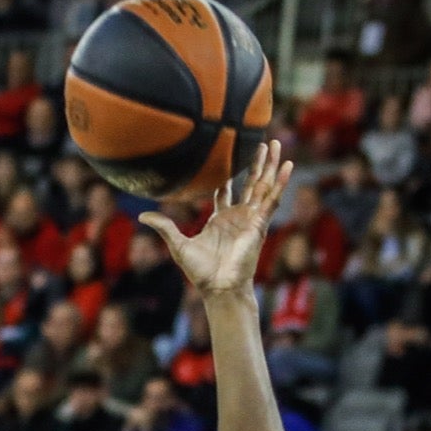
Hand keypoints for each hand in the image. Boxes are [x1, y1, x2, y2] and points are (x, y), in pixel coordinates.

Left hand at [138, 140, 291, 295]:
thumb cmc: (201, 272)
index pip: (225, 192)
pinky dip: (280, 183)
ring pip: (263, 186)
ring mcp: (250, 219)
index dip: (226, 176)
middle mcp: (238, 217)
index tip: (225, 159)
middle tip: (261, 142)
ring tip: (276, 144)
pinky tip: (288, 166)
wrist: (219, 287)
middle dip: (255, 164)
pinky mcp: (259, 224)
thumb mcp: (178, 244)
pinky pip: (272, 200)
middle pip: (249, 183)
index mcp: (220, 220)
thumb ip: (164, 227)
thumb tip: (142, 216)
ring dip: (270, 166)